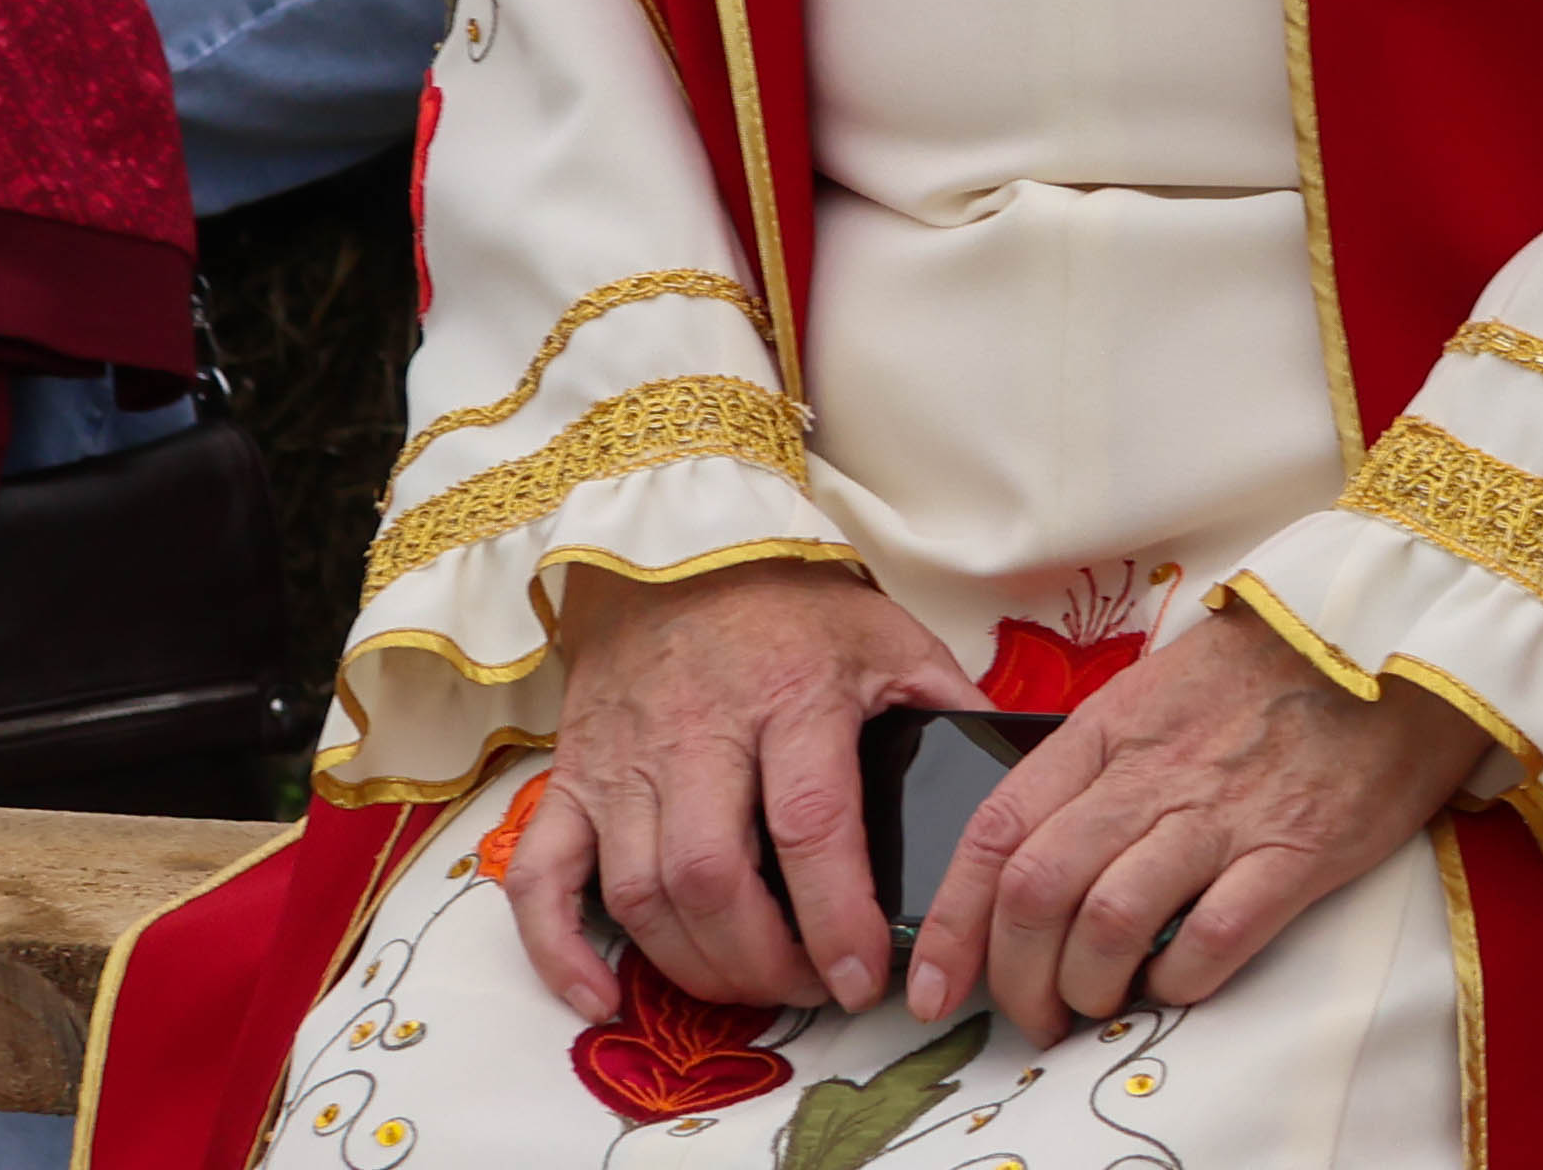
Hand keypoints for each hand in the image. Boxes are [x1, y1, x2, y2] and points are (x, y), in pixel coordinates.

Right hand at [510, 561, 975, 1019]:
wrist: (677, 544)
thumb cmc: (791, 603)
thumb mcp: (885, 637)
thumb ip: (945, 708)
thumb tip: (1005, 783)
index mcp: (790, 698)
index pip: (811, 825)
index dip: (837, 916)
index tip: (862, 979)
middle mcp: (698, 735)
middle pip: (713, 877)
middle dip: (762, 960)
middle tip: (807, 988)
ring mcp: (623, 762)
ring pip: (640, 891)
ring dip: (690, 964)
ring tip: (746, 987)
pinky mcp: (570, 779)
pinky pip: (538, 879)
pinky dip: (558, 952)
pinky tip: (602, 999)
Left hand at [915, 596, 1480, 1039]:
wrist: (1399, 633)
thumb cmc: (1276, 668)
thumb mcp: (1162, 690)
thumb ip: (1098, 762)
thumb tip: (1035, 848)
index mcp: (1109, 728)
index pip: (994, 831)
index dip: (950, 922)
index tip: (933, 983)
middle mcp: (1153, 771)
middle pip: (1036, 892)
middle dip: (1013, 978)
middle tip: (1029, 1014)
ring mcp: (1224, 812)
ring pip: (1107, 924)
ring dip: (1087, 988)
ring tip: (1098, 1005)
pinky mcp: (1296, 851)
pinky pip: (1212, 941)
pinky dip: (1178, 983)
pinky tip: (1177, 984)